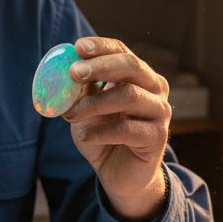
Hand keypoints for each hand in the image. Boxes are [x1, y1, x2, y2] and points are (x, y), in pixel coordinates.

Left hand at [62, 37, 170, 220]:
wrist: (118, 175)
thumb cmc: (103, 136)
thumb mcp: (86, 109)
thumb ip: (81, 89)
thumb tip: (62, 66)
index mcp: (138, 76)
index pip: (122, 51)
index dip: (101, 46)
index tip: (78, 46)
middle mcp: (155, 89)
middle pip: (132, 66)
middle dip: (101, 66)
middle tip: (73, 72)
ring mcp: (159, 112)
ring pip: (129, 96)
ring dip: (95, 104)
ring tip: (71, 114)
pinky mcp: (158, 137)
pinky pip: (127, 128)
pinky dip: (101, 131)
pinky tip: (84, 136)